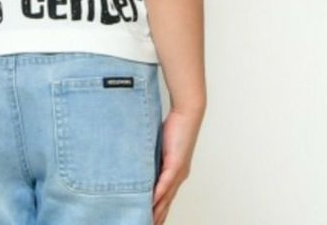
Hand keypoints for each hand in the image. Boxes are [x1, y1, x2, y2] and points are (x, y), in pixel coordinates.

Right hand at [152, 106, 203, 224]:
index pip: (165, 198)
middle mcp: (178, 177)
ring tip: (147, 221)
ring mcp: (178, 172)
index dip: (157, 211)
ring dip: (156, 211)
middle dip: (156, 217)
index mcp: (175, 173)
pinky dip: (158, 194)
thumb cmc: (175, 125)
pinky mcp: (176, 164)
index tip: (148, 220)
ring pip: (166, 198)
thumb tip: (139, 161)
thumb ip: (151, 155)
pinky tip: (152, 203)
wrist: (188, 113)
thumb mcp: (159, 144)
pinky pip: (166, 183)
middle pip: (166, 204)